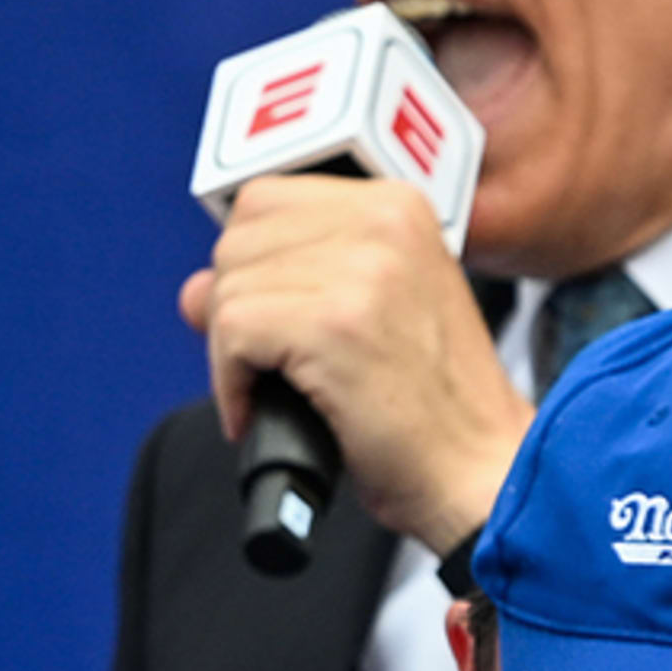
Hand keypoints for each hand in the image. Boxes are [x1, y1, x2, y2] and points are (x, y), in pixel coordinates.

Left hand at [182, 173, 527, 552]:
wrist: (478, 468)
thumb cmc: (426, 407)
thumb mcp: (362, 316)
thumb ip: (283, 284)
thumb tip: (193, 291)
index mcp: (396, 205)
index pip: (263, 201)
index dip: (248, 267)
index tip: (268, 318)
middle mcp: (382, 220)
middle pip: (236, 243)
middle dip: (234, 309)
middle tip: (267, 365)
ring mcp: (361, 269)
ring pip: (227, 289)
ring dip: (229, 353)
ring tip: (272, 390)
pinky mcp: (332, 323)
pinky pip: (231, 332)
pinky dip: (230, 382)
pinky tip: (259, 411)